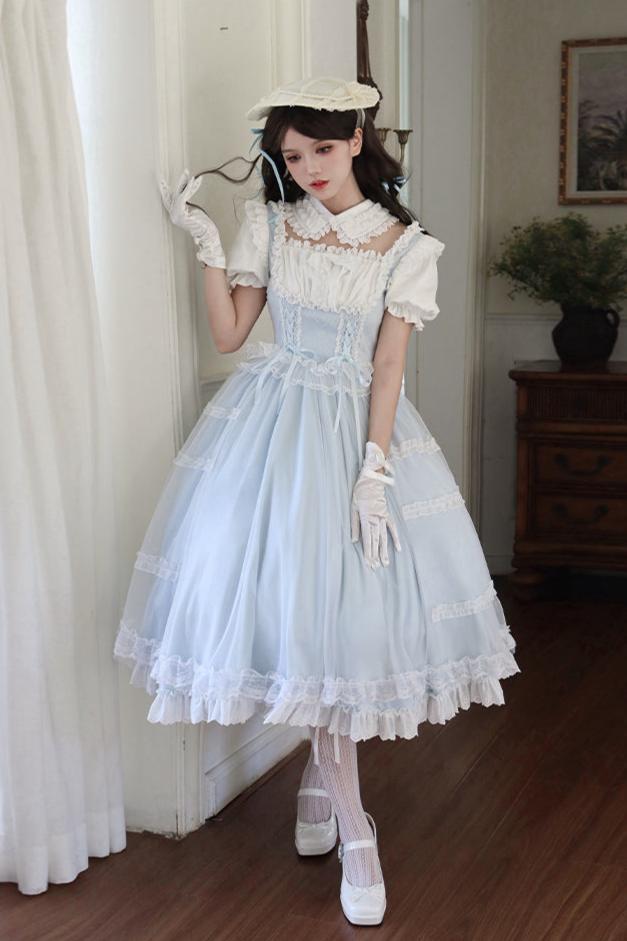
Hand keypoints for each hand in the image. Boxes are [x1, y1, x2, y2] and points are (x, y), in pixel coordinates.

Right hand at [158, 169, 225, 267]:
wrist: (207, 234)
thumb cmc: (203, 225)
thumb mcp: (193, 211)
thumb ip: (186, 204)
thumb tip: (185, 192)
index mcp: (175, 216)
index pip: (168, 200)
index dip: (166, 191)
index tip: (162, 182)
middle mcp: (174, 216)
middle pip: (174, 195)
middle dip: (179, 183)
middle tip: (185, 172)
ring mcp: (176, 216)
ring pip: (178, 194)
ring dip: (184, 182)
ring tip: (189, 173)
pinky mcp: (181, 214)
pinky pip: (183, 197)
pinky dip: (188, 188)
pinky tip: (193, 181)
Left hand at [351, 441, 400, 568]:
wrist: (372, 479)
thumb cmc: (359, 492)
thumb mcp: (353, 508)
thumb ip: (354, 525)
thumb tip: (355, 540)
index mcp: (366, 518)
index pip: (367, 539)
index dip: (368, 552)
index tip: (369, 563)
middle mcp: (376, 520)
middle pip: (376, 541)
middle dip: (375, 555)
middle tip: (376, 568)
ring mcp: (383, 518)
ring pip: (384, 538)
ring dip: (384, 551)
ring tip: (385, 563)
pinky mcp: (387, 515)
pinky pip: (392, 528)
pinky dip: (395, 538)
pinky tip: (398, 549)